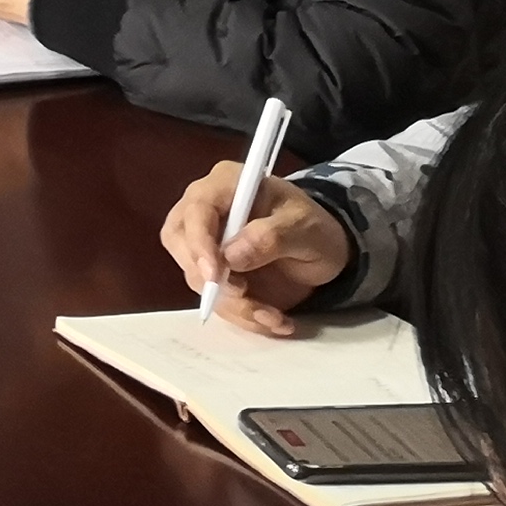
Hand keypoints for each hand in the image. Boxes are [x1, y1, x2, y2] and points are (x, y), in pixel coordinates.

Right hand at [160, 163, 351, 338]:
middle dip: (210, 278)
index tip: (214, 275)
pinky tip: (275, 319)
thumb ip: (270, 236)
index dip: (199, 242)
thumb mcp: (304, 227)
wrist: (323, 250)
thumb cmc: (312, 226)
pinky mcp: (215, 274)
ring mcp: (207, 244)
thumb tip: (231, 257)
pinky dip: (243, 316)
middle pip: (181, 244)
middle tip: (245, 296)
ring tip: (275, 316)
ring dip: (235, 305)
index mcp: (225, 185)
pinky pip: (216, 299)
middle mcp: (206, 212)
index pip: (196, 210)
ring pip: (198, 278)